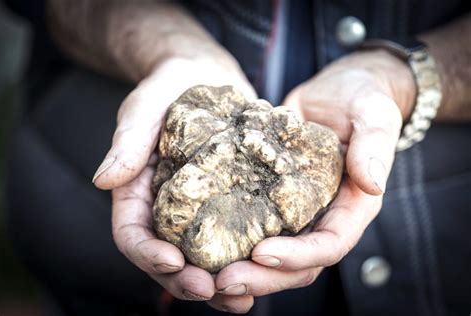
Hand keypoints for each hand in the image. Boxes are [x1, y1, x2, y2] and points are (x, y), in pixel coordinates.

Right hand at [92, 56, 255, 301]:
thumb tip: (103, 180)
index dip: (148, 254)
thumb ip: (127, 142)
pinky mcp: (229, 203)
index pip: (132, 234)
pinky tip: (266, 272)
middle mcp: (166, 210)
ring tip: (243, 299)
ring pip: (202, 261)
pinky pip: (234, 241)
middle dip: (186, 281)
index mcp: (138, 192)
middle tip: (213, 291)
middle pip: (167, 260)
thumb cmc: (169, 87)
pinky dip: (245, 262)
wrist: (204, 76)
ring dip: (219, 286)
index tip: (173, 262)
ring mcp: (198, 211)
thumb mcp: (145, 108)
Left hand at [210, 50, 416, 312]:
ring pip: (274, 257)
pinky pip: (254, 230)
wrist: (337, 92)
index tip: (261, 253)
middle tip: (222, 281)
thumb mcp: (373, 114)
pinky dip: (233, 245)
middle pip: (298, 264)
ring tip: (206, 276)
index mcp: (353, 206)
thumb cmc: (361, 98)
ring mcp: (298, 213)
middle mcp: (325, 217)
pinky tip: (203, 249)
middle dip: (263, 277)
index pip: (330, 244)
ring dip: (244, 271)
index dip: (298, 255)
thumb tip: (372, 184)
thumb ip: (375, 146)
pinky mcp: (273, 201)